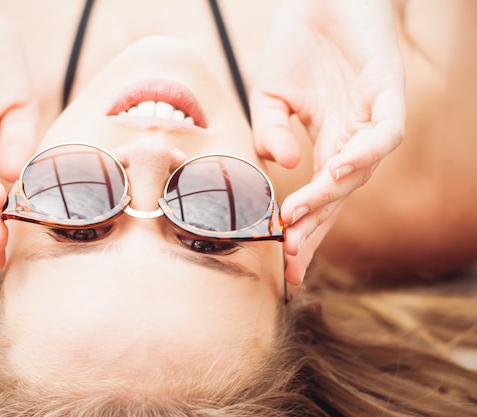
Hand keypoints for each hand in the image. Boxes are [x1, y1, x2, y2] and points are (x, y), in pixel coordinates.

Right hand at [250, 0, 404, 284]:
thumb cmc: (297, 45)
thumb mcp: (269, 97)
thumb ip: (271, 132)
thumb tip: (284, 165)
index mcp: (327, 141)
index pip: (320, 195)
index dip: (306, 229)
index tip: (286, 260)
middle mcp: (352, 136)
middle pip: (341, 195)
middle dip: (317, 228)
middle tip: (293, 257)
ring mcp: (372, 115)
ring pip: (361, 171)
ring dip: (330, 197)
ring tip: (300, 218)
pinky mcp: (387, 89)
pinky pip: (384, 131)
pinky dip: (364, 153)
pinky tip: (337, 171)